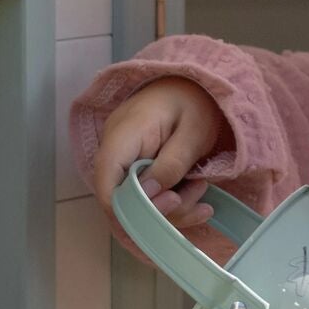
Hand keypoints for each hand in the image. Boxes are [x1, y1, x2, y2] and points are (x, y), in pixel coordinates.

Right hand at [92, 76, 226, 231]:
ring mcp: (123, 160)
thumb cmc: (195, 103)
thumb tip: (151, 195)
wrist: (194, 86)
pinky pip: (146, 197)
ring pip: (135, 204)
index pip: (106, 178)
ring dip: (173, 210)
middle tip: (198, 204)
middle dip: (159, 213)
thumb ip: (172, 163)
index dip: (123, 209)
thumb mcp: (193, 132)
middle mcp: (115, 149)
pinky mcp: (134, 170)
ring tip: (202, 191)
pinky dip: (172, 206)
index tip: (158, 222)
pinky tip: (198, 202)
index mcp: (124, 133)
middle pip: (120, 198)